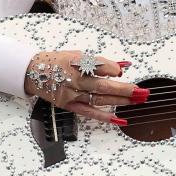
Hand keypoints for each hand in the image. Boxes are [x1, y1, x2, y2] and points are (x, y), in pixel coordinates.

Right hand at [23, 50, 148, 125]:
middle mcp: (75, 79)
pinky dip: (105, 116)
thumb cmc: (57, 61)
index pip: (101, 66)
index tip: (120, 72)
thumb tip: (123, 66)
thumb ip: (100, 62)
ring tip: (137, 100)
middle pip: (104, 86)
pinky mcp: (69, 105)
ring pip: (100, 99)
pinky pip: (89, 112)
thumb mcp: (78, 55)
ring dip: (121, 101)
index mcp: (77, 63)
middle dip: (126, 89)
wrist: (32, 72)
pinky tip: (119, 119)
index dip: (114, 70)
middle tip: (142, 92)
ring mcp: (72, 94)